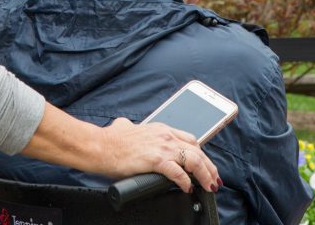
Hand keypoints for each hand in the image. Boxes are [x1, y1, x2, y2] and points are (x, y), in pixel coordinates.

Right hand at [98, 118, 219, 193]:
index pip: (190, 139)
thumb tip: (124, 125)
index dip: (202, 153)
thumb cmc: (110, 139)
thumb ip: (130, 126)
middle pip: (198, 150)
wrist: (100, 145)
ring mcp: (162, 147)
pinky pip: (178, 172)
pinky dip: (185, 181)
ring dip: (205, 175)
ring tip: (209, 186)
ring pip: (194, 160)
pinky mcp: (156, 160)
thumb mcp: (125, 127)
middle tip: (214, 180)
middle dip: (209, 167)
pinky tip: (187, 188)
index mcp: (161, 129)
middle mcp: (165, 135)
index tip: (206, 164)